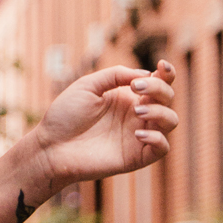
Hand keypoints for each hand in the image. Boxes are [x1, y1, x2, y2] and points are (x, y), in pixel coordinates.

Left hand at [31, 58, 177, 196]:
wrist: (50, 146)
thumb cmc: (65, 115)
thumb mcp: (87, 86)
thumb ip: (115, 75)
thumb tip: (144, 74)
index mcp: (128, 96)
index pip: (158, 83)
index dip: (167, 73)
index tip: (162, 65)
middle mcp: (137, 114)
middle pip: (167, 98)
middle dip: (159, 88)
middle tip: (135, 88)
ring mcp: (138, 136)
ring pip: (171, 121)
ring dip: (160, 111)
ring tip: (137, 110)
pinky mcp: (136, 157)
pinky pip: (162, 148)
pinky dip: (158, 138)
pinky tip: (138, 133)